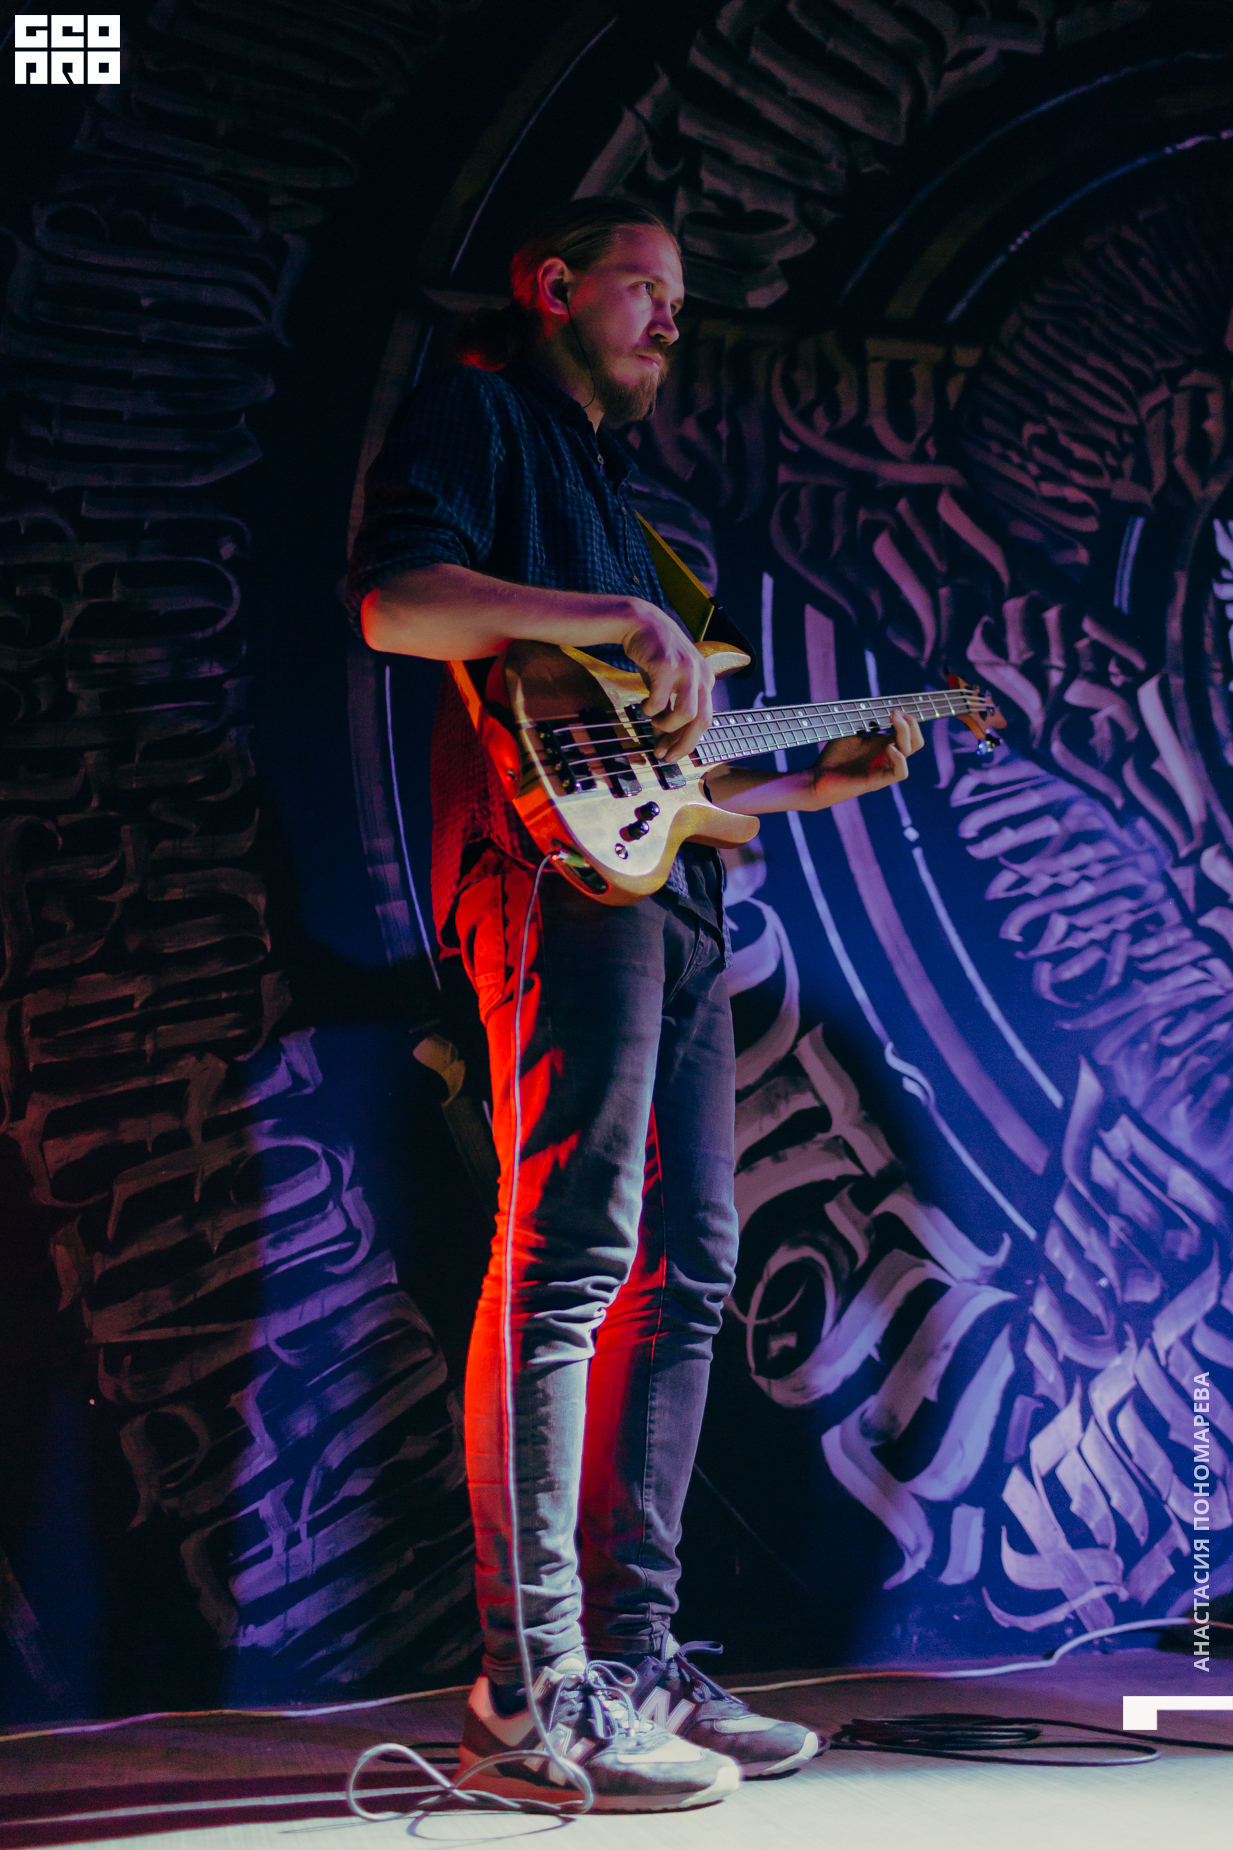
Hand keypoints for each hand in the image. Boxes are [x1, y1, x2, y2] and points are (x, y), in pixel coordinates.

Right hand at [621, 604, 713, 759]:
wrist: (641, 622)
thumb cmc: (655, 656)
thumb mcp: (670, 682)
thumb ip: (672, 707)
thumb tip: (664, 739)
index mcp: (705, 681)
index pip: (705, 720)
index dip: (688, 742)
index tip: (671, 755)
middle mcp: (701, 675)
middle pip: (701, 721)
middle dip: (683, 744)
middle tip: (664, 756)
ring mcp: (686, 669)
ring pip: (687, 714)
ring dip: (667, 726)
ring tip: (653, 722)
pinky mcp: (667, 664)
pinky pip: (660, 700)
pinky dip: (650, 710)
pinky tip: (642, 706)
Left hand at [804, 707, 923, 810]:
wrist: (819, 777)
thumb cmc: (833, 757)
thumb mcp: (849, 733)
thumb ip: (863, 723)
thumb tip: (874, 710)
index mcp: (883, 745)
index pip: (908, 733)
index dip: (908, 720)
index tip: (895, 709)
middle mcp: (887, 756)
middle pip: (915, 741)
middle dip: (912, 724)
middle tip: (897, 713)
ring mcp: (884, 768)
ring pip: (910, 751)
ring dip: (906, 733)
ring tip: (894, 720)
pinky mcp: (878, 781)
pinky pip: (901, 772)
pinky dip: (900, 758)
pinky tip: (889, 748)